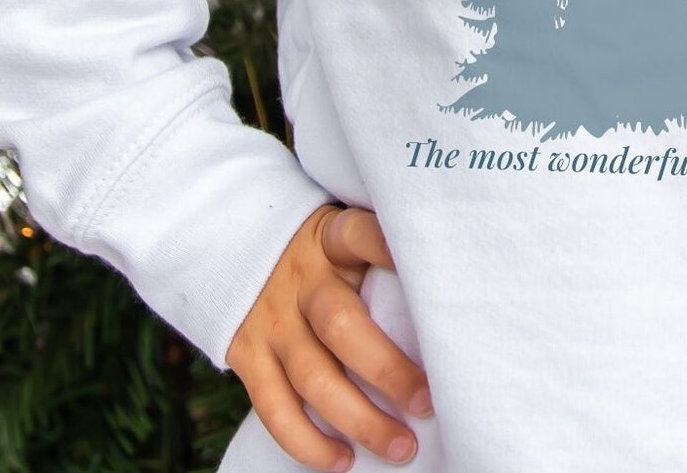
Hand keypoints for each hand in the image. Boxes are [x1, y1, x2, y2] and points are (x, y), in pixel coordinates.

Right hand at [225, 201, 432, 470]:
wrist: (240, 254)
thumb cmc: (319, 255)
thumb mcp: (342, 237)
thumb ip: (379, 255)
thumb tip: (447, 290)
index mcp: (329, 239)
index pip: (361, 236)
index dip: (391, 252)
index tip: (436, 277)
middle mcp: (298, 279)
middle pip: (341, 326)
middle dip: (388, 371)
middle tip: (427, 403)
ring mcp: (270, 319)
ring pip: (313, 377)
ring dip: (360, 420)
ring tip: (402, 447)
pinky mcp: (247, 356)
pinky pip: (274, 408)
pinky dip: (308, 442)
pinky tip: (343, 459)